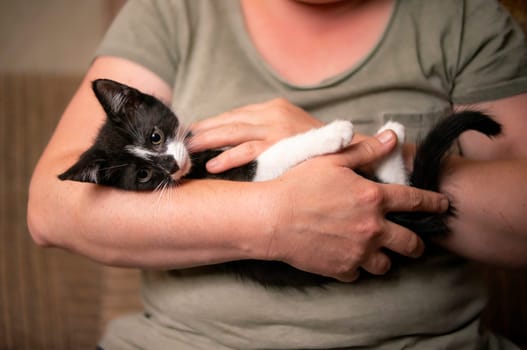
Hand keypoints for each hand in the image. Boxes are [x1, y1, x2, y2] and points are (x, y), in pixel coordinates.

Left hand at [190, 98, 322, 172]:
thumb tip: (229, 145)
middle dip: (201, 132)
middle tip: (179, 143)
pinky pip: (249, 151)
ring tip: (187, 152)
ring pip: (232, 133)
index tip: (189, 134)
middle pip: (227, 122)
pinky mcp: (282, 145)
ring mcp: (277, 128)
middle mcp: (272, 114)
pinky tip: (212, 165)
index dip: (209, 125)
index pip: (232, 116)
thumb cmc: (311, 147)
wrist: (345, 151)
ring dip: (207, 142)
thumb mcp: (286, 132)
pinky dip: (228, 157)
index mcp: (271, 109)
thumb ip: (262, 134)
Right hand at [267, 132, 448, 281]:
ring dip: (385, 257)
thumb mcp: (332, 160)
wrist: (272, 218)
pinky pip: (358, 273)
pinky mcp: (342, 269)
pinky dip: (356, 266)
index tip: (444, 206)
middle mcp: (373, 228)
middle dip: (416, 243)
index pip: (416, 201)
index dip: (434, 203)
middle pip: (410, 243)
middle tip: (413, 242)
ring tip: (376, 251)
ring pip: (386, 264)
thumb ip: (366, 150)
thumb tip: (392, 137)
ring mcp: (358, 252)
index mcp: (373, 198)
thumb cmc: (299, 185)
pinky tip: (347, 257)